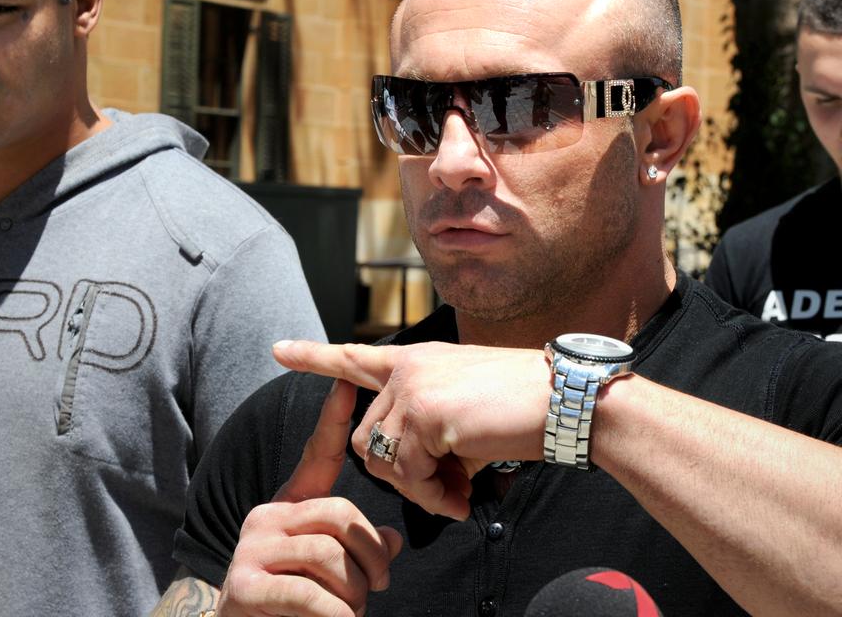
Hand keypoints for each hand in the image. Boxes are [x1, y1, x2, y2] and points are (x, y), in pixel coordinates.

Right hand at [216, 379, 402, 616]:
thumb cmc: (293, 607)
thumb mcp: (331, 571)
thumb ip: (358, 549)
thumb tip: (391, 541)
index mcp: (288, 506)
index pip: (316, 455)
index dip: (332, 419)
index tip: (347, 382)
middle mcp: (266, 517)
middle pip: (341, 514)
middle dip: (371, 558)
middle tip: (377, 587)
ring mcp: (252, 549)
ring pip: (331, 556)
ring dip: (355, 594)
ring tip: (351, 612)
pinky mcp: (246, 586)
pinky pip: (311, 594)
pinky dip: (337, 616)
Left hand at [273, 341, 551, 520]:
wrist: (565, 401)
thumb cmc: (524, 408)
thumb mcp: (466, 412)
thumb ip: (432, 432)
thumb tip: (425, 478)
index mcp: (416, 361)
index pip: (355, 357)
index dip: (315, 357)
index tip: (279, 350)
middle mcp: (407, 368)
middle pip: (365, 438)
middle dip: (400, 476)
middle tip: (445, 492)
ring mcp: (413, 386)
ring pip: (380, 458)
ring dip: (416, 489)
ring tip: (457, 493)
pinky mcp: (425, 411)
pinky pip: (408, 473)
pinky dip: (433, 495)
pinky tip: (463, 493)